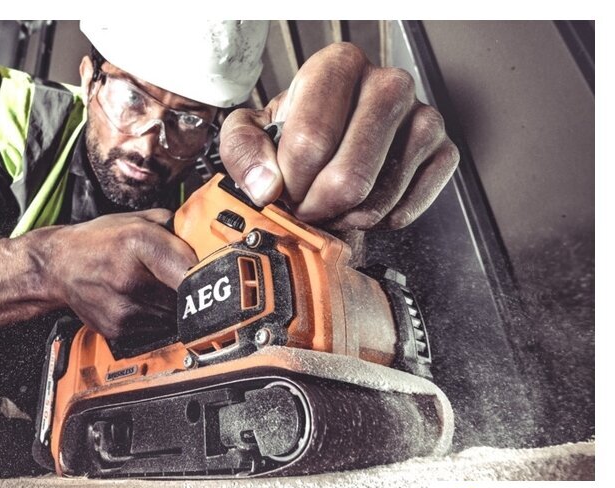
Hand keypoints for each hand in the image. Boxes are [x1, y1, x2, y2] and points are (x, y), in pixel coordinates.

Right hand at [51, 209, 196, 338]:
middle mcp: (130, 277)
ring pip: (173, 314)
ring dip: (172, 303)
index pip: (192, 269)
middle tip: (179, 278)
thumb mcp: (136, 220)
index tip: (214, 276)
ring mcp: (123, 307)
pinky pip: (154, 326)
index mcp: (138, 242)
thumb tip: (205, 238)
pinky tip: (137, 298)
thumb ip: (173, 227)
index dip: (208, 275)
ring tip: (153, 286)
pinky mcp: (118, 329)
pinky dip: (154, 315)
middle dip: (190, 289)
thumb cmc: (98, 241)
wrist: (58, 266)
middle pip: (186, 296)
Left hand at [220, 42, 459, 229]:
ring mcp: (423, 117)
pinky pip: (407, 210)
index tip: (283, 190)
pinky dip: (378, 221)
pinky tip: (362, 203)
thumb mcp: (250, 131)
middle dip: (317, 207)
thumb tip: (267, 185)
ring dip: (344, 217)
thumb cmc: (294, 132)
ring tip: (331, 202)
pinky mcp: (444, 152)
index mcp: (338, 66)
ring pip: (378, 199)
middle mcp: (388, 83)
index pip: (311, 141)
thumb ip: (242, 150)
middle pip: (349, 177)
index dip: (291, 182)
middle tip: (306, 206)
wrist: (335, 140)